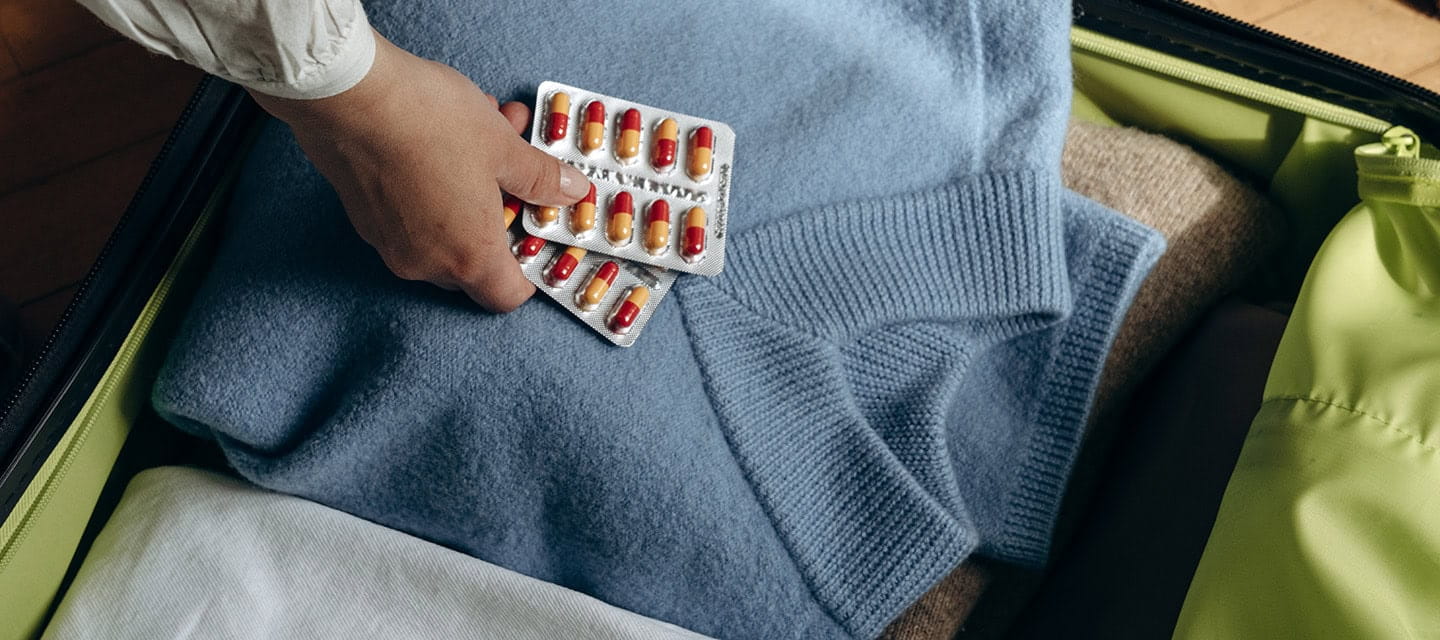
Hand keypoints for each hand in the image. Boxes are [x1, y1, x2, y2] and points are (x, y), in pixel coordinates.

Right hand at [248, 32, 590, 310]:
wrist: (348, 96)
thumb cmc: (430, 123)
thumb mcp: (503, 147)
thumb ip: (541, 178)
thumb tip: (571, 192)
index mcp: (468, 257)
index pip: (506, 297)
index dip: (529, 274)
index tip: (537, 240)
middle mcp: (425, 263)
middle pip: (475, 263)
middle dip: (500, 217)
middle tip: (516, 172)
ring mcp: (389, 243)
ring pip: (444, 230)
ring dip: (469, 193)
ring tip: (486, 132)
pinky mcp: (364, 217)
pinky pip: (411, 215)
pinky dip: (434, 189)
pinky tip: (443, 136)